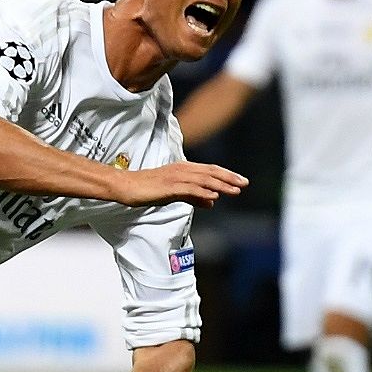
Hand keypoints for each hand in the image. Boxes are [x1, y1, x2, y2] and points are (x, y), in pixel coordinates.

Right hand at [112, 162, 246, 207]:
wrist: (126, 186)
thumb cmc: (147, 189)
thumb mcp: (174, 194)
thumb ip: (194, 197)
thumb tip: (213, 202)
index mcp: (184, 169)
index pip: (210, 171)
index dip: (227, 175)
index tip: (241, 181)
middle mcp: (182, 170)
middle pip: (211, 172)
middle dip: (229, 178)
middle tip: (245, 184)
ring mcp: (175, 177)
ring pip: (203, 180)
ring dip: (220, 185)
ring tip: (235, 190)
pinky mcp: (168, 186)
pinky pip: (189, 188)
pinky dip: (202, 191)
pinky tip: (213, 196)